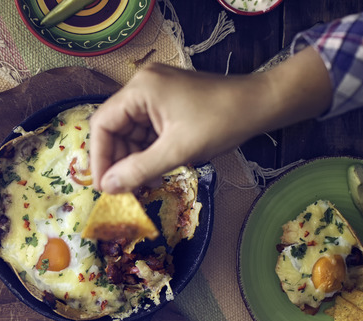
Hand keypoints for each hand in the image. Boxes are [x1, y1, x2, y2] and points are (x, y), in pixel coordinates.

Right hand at [90, 49, 331, 193]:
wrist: (262, 104)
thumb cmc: (222, 122)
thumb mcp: (178, 151)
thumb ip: (139, 170)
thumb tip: (108, 188)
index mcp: (140, 89)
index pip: (103, 124)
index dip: (99, 158)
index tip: (104, 187)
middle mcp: (142, 86)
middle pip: (115, 128)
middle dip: (118, 161)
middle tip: (122, 191)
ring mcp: (155, 93)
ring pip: (131, 133)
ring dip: (133, 160)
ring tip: (140, 185)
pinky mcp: (167, 103)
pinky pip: (147, 131)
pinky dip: (148, 152)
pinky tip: (154, 172)